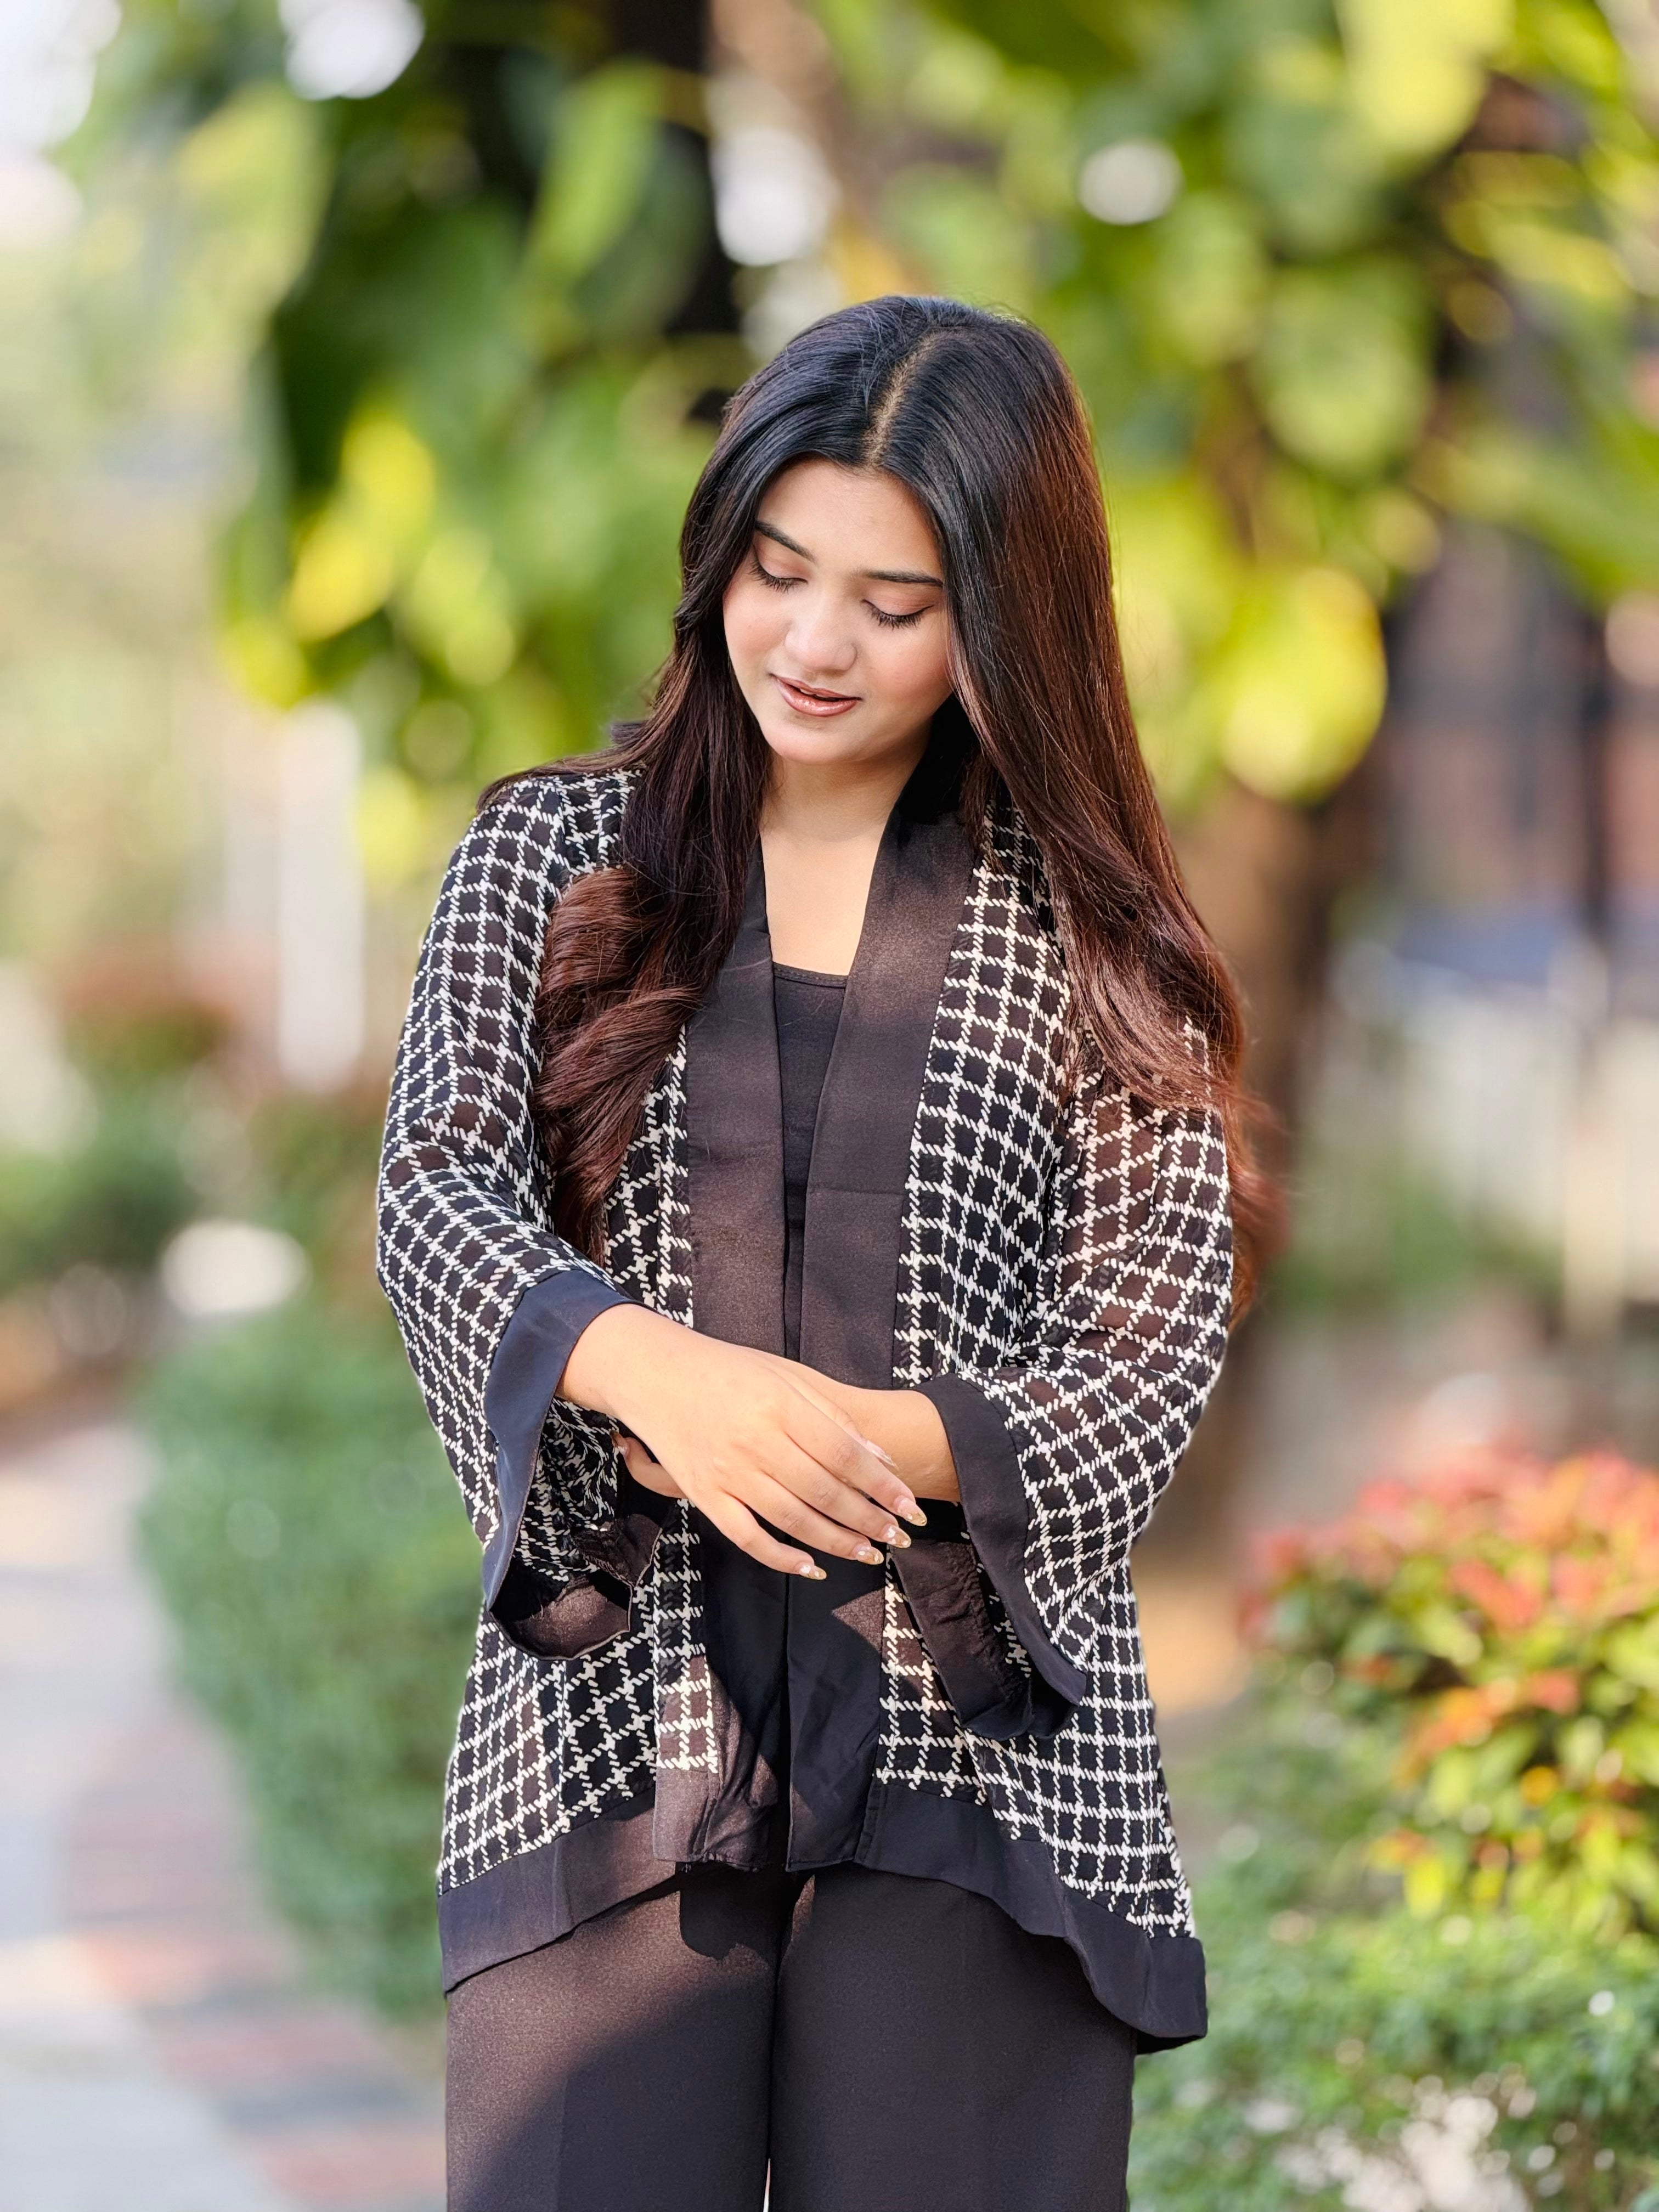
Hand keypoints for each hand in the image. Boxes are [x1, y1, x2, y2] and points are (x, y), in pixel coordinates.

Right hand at [560, 1305, 927, 1579]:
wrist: (656, 1374)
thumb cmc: (729, 1370)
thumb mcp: (786, 1375)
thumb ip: (832, 1414)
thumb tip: (880, 1457)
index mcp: (780, 1406)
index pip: (844, 1454)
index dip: (882, 1485)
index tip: (910, 1506)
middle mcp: (755, 1441)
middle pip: (824, 1491)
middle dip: (868, 1519)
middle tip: (898, 1538)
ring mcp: (726, 1471)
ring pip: (791, 1519)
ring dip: (836, 1542)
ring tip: (868, 1554)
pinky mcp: (703, 1494)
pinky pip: (746, 1536)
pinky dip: (780, 1557)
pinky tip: (810, 1566)